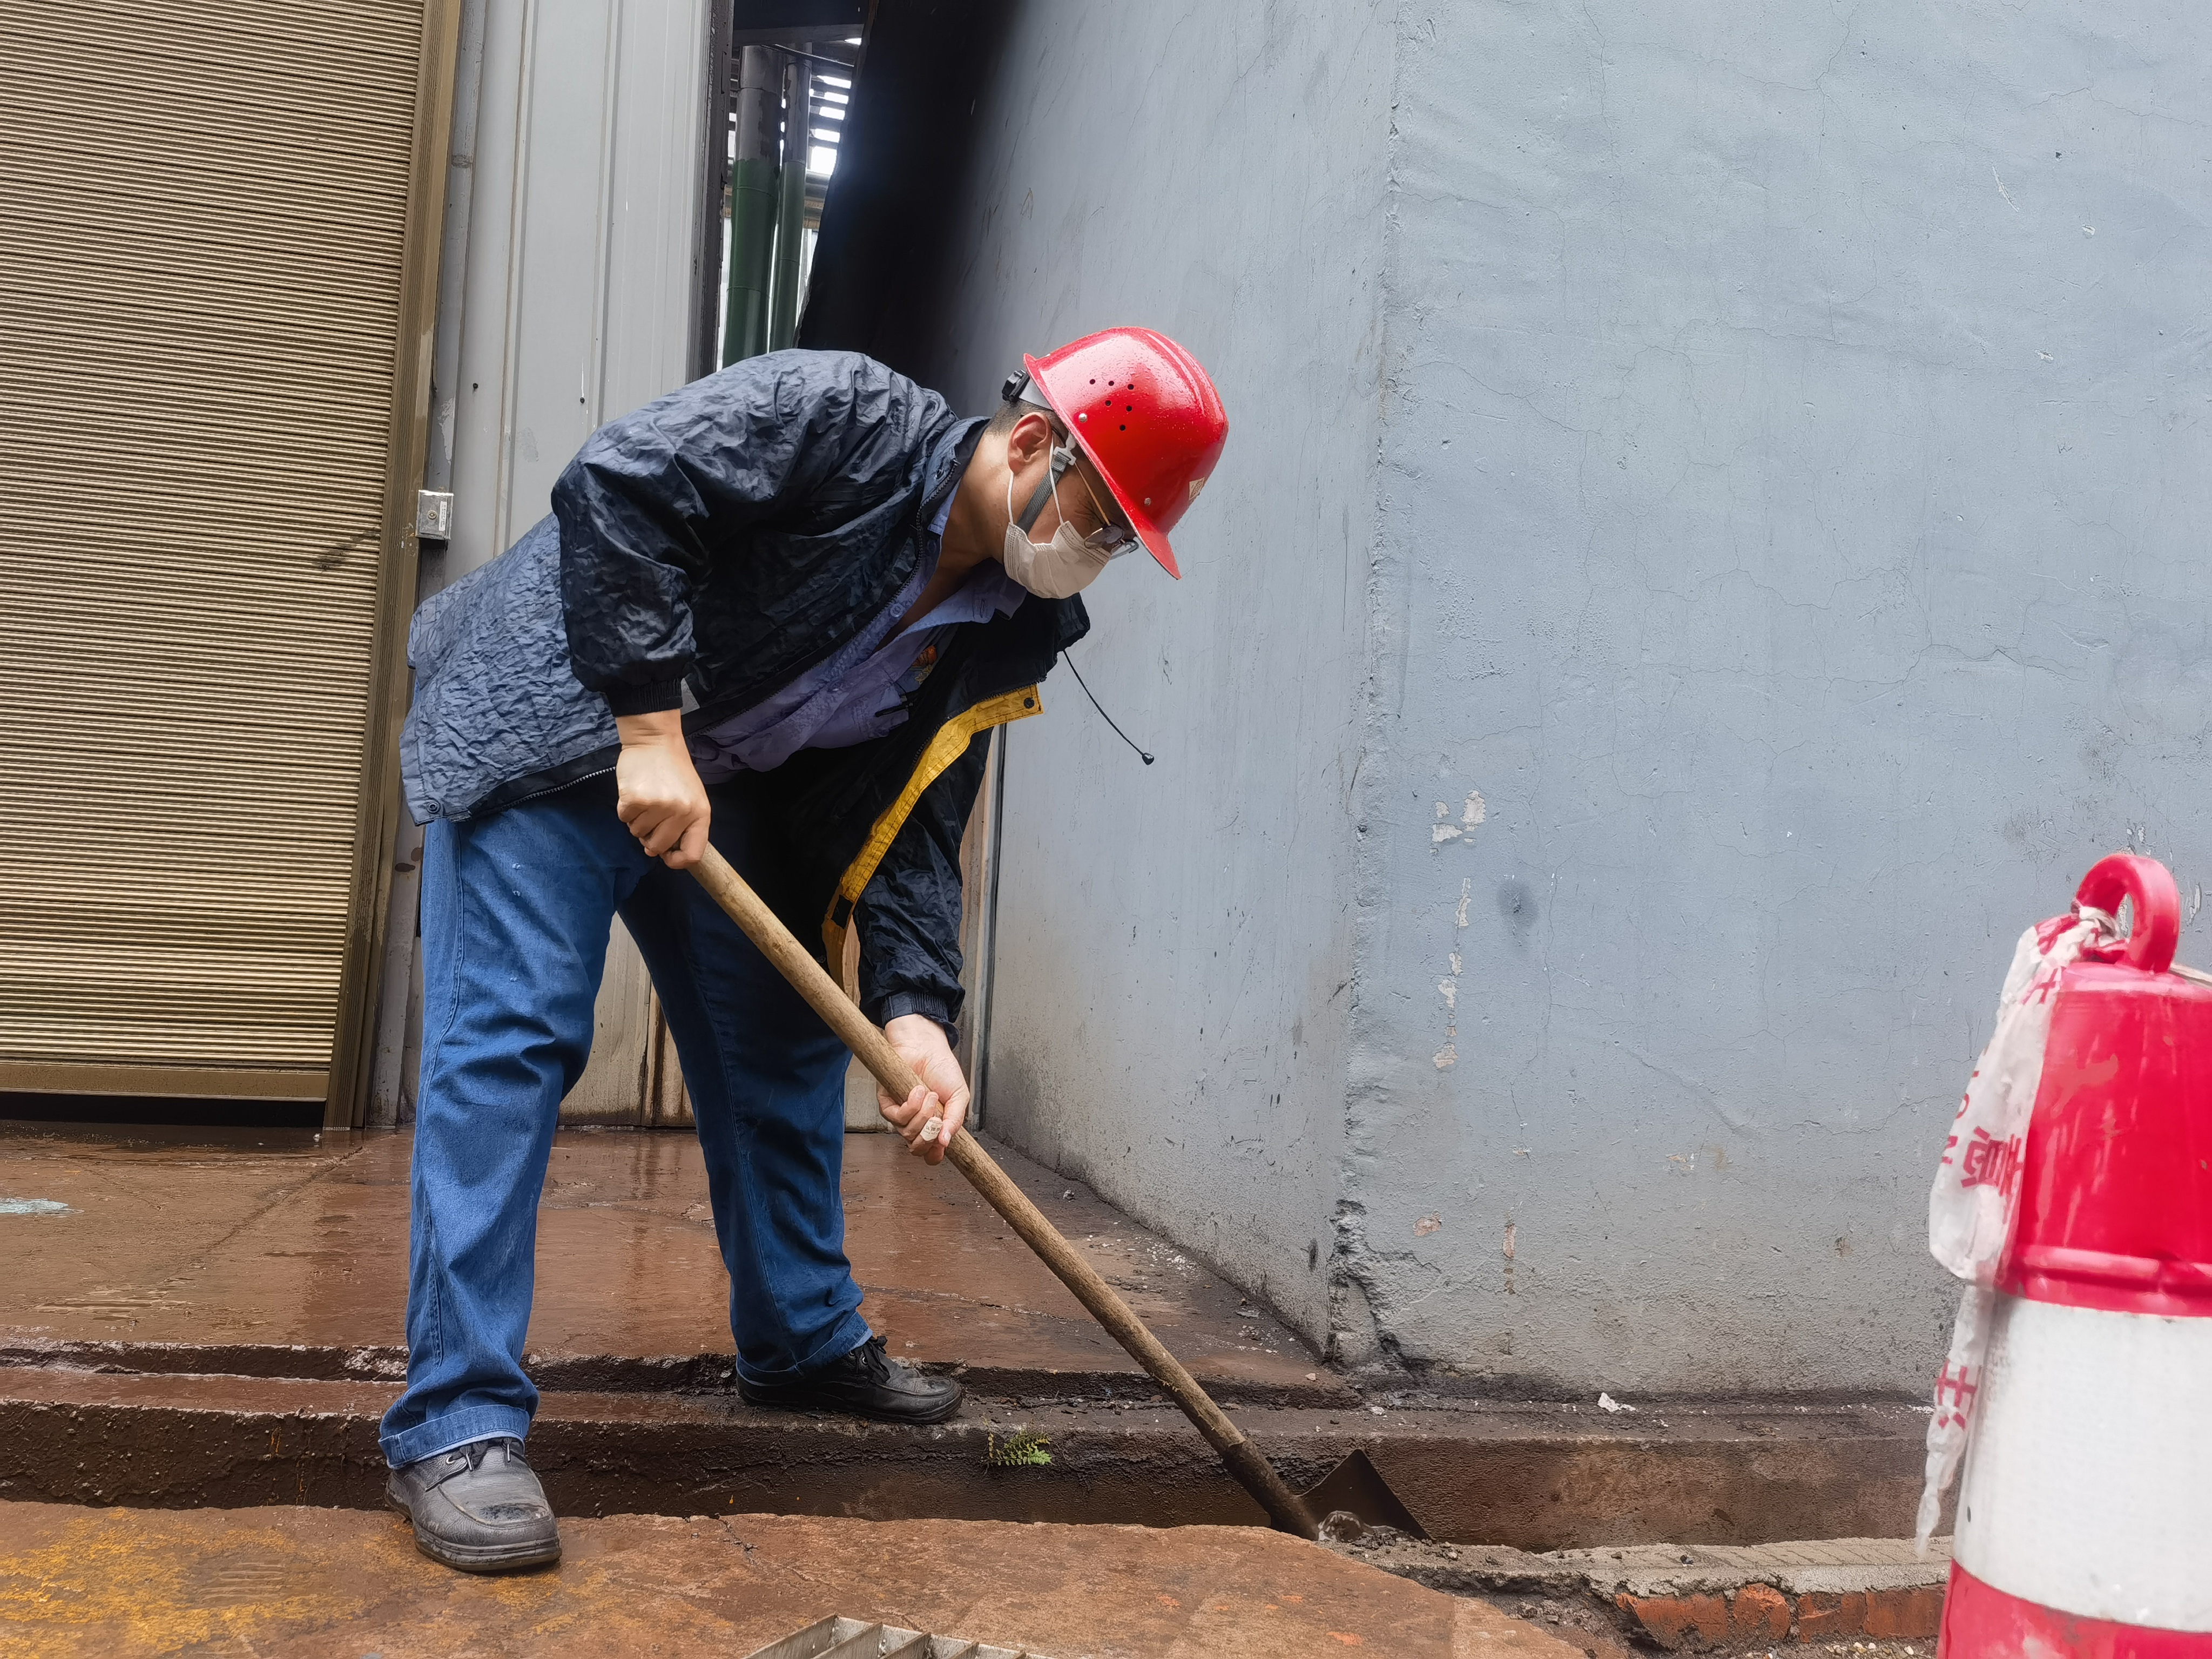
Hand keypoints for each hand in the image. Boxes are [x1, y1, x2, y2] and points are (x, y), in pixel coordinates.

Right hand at [614, 712, 709, 868]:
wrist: (655, 740)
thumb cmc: (674, 771)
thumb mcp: (692, 798)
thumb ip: (683, 826)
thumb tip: (662, 854)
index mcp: (700, 814)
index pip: (692, 855)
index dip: (676, 861)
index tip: (666, 855)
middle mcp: (682, 812)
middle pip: (659, 847)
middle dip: (650, 838)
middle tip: (651, 817)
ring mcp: (658, 806)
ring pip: (638, 833)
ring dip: (637, 821)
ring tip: (646, 799)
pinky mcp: (635, 799)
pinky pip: (624, 819)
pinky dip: (626, 810)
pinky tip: (635, 793)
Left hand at [876, 1014, 969, 1164]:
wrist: (927, 1048)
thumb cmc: (942, 1070)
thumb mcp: (959, 1097)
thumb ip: (955, 1121)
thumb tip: (946, 1142)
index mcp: (933, 1126)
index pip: (929, 1153)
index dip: (934, 1155)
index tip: (941, 1146)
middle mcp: (916, 1124)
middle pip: (917, 1148)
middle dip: (928, 1136)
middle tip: (937, 1116)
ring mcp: (901, 1116)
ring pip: (907, 1133)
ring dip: (923, 1114)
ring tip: (930, 1094)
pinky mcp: (887, 1104)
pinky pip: (896, 1117)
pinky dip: (910, 1105)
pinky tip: (918, 1090)